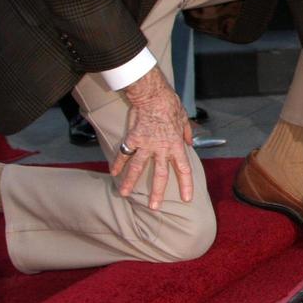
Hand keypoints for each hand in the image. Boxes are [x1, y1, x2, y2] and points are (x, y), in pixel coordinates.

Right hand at [110, 67, 193, 209]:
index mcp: (176, 146)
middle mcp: (161, 149)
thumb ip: (187, 133)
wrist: (153, 95)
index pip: (184, 169)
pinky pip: (124, 153)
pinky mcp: (132, 139)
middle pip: (160, 175)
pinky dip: (117, 163)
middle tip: (154, 207)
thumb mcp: (184, 119)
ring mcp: (145, 145)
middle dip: (157, 193)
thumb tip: (190, 142)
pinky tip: (112, 172)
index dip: (185, 184)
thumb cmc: (171, 105)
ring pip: (137, 168)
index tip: (186, 198)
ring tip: (124, 194)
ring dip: (130, 182)